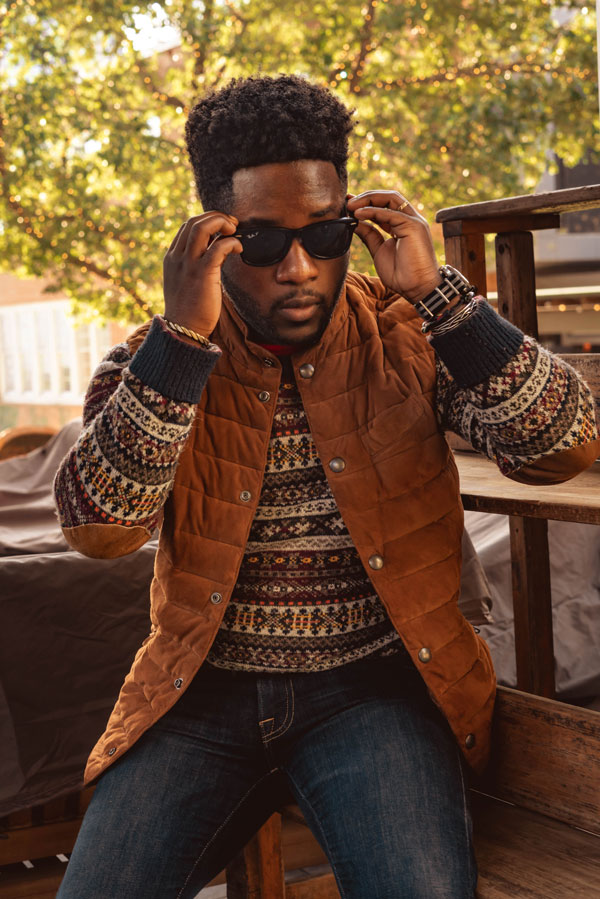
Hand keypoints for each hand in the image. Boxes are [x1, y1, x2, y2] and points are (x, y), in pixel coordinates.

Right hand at [163, 212, 241, 335]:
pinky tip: (239, 249)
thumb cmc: (189, 310)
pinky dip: (231, 242)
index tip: (222, 228)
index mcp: (172, 258)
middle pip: (194, 221)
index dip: (207, 221)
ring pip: (202, 227)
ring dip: (222, 223)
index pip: (187, 226)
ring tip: (234, 231)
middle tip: (232, 226)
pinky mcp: (202, 273)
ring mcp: (188, 264)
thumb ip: (194, 265)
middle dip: (216, 217)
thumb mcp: (186, 282)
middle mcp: (177, 257)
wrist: (183, 330)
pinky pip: (218, 247)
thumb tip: (215, 252)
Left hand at [347, 191, 439, 303]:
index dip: (366, 202)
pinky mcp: (414, 226)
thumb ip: (369, 235)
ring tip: (350, 206)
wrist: (417, 289)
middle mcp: (410, 219)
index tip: (348, 205)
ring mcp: (414, 221)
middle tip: (347, 203)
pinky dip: (373, 211)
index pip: (385, 205)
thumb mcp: (379, 251)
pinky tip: (358, 214)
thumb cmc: (401, 275)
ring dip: (369, 199)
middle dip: (367, 197)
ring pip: (391, 199)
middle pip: (388, 197)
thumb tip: (354, 221)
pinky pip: (391, 213)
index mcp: (402, 225)